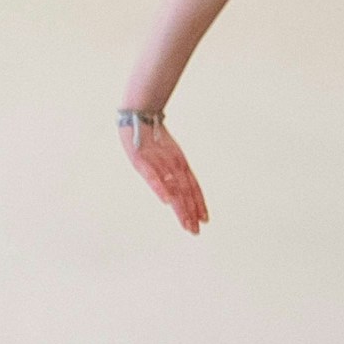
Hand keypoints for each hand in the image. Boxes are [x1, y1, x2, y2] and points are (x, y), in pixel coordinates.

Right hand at [122, 118, 208, 233]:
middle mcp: (173, 164)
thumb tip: (176, 186)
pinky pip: (153, 177)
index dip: (199, 203)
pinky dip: (161, 189)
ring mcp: (159, 163)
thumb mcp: (164, 152)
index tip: (204, 220)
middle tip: (195, 231)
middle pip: (185, 192)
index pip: (193, 186)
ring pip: (173, 188)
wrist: (139, 113)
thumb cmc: (150, 134)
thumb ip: (170, 169)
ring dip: (180, 208)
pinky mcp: (142, 161)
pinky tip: (167, 202)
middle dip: (190, 212)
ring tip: (186, 224)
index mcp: (180, 162)